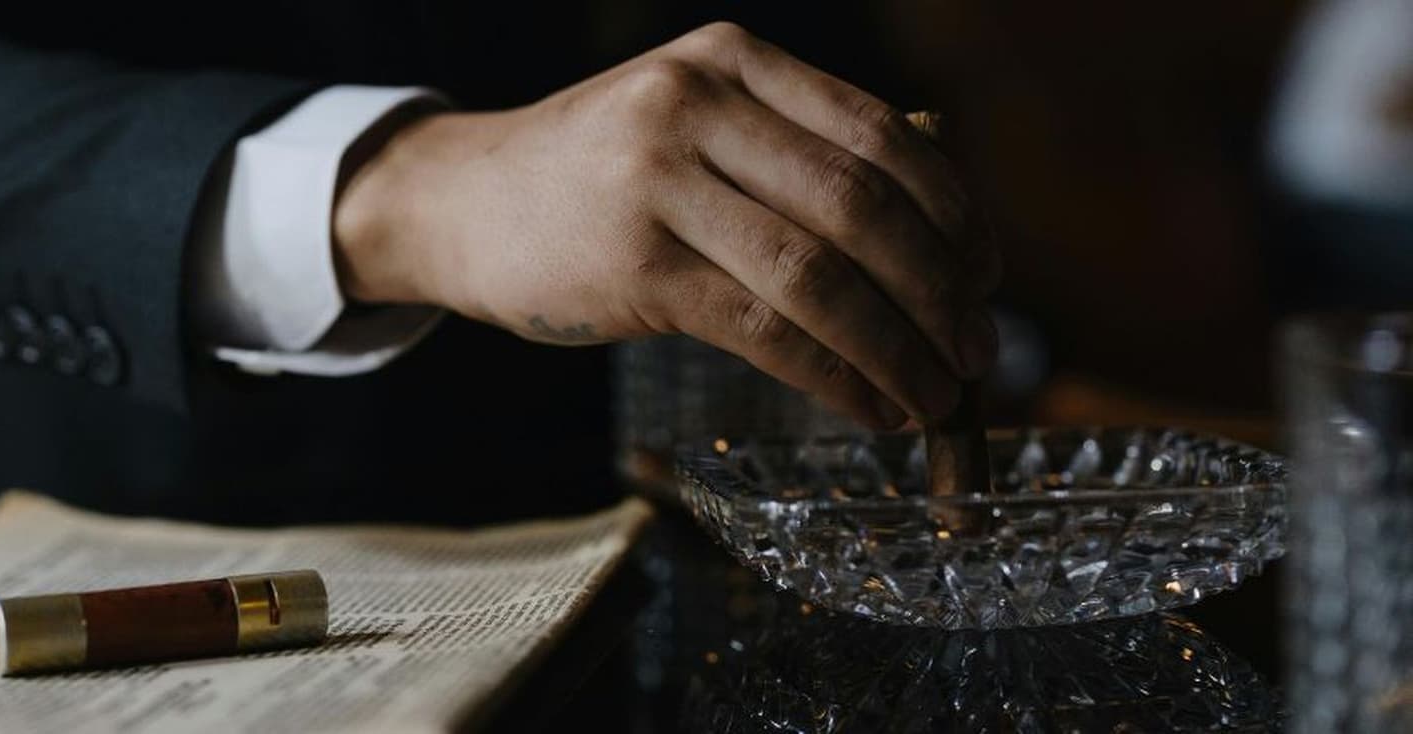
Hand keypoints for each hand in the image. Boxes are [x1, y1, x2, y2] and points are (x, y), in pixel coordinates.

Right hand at [334, 22, 999, 427]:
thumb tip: (940, 240)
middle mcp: (696, 103)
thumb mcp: (690, 123)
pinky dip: (834, 376)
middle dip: (941, 288)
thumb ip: (790, 154)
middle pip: (862, 202)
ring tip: (934, 396)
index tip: (990, 273)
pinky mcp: (632, 266)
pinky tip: (867, 406)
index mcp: (730, 60)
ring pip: (819, 273)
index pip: (879, 132)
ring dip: (897, 347)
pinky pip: (763, 330)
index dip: (955, 210)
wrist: (458, 201)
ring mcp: (658, 182)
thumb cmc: (595, 176)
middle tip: (980, 349)